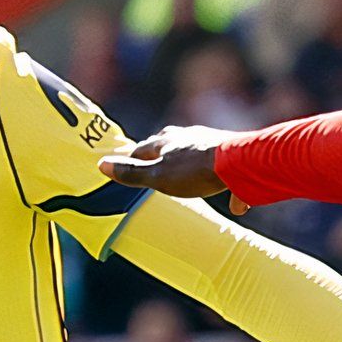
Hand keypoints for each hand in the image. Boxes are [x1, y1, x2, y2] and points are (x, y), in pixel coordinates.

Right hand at [98, 126, 243, 209]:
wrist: (241, 163)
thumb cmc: (195, 171)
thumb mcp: (157, 177)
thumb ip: (132, 173)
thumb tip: (101, 165)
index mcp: (167, 141)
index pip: (143, 147)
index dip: (134, 158)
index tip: (128, 165)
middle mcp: (189, 137)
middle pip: (171, 146)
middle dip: (163, 156)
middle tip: (156, 167)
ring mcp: (213, 143)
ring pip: (198, 154)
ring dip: (192, 165)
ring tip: (190, 177)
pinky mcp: (235, 155)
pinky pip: (230, 173)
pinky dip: (230, 187)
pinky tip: (237, 205)